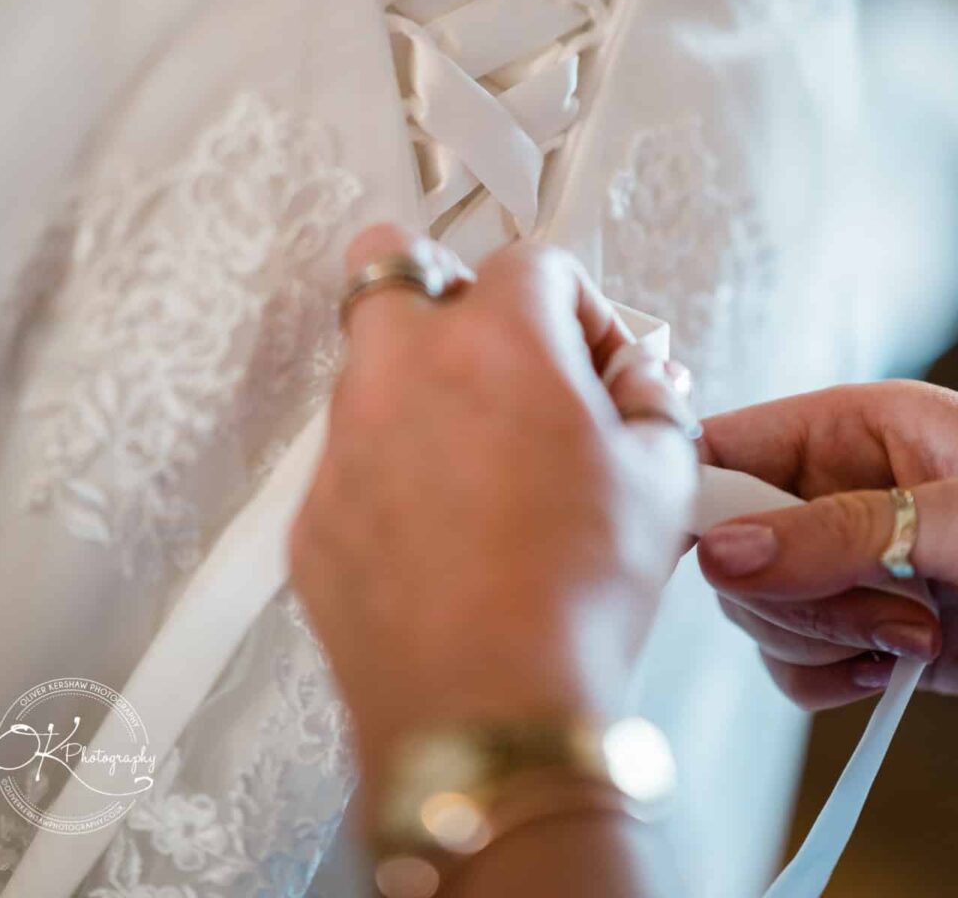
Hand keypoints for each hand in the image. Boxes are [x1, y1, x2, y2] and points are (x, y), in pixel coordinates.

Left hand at [290, 223, 697, 808]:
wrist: (488, 714)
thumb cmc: (572, 600)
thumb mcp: (661, 482)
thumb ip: (652, 402)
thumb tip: (637, 384)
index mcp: (494, 342)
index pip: (532, 262)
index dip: (579, 307)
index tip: (596, 360)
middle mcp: (401, 371)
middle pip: (392, 260)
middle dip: (445, 284)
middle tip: (495, 345)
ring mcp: (344, 441)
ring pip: (369, 366)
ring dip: (420, 385)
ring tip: (481, 460)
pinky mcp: (314, 512)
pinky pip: (348, 459)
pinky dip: (390, 471)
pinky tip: (442, 531)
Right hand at [696, 381, 957, 708]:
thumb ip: (839, 531)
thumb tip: (722, 551)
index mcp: (851, 426)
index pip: (726, 443)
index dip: (695, 497)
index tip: (701, 551)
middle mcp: (834, 491)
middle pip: (731, 540)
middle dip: (796, 589)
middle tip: (882, 602)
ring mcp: (844, 565)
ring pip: (754, 606)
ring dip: (824, 636)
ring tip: (915, 630)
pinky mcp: (858, 629)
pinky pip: (785, 660)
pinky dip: (825, 677)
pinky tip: (888, 668)